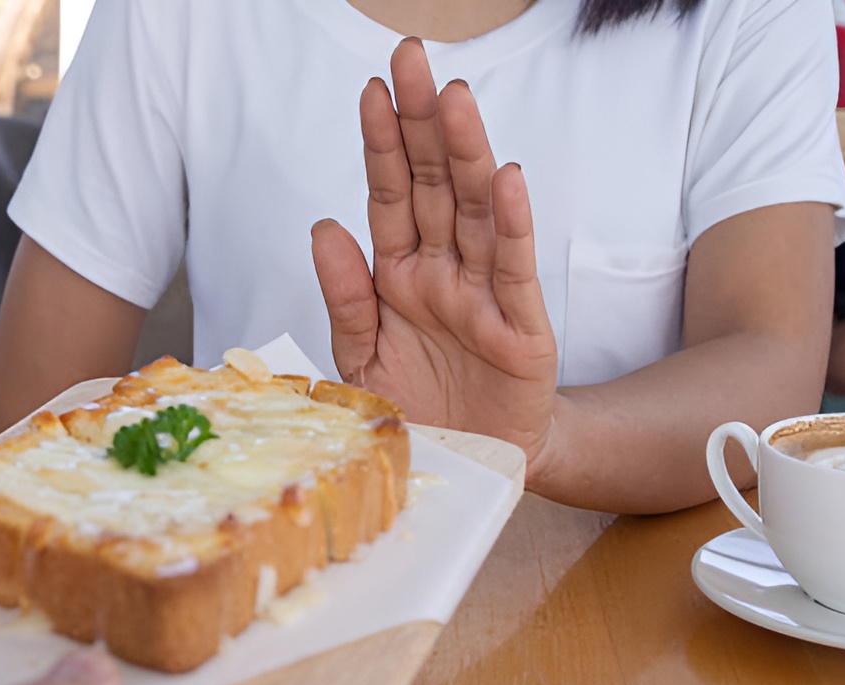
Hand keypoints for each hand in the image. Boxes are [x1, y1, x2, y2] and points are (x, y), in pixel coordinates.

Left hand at [311, 38, 558, 465]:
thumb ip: (344, 296)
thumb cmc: (419, 409)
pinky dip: (512, 225)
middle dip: (421, 123)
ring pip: (475, 212)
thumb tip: (322, 225)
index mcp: (398, 275)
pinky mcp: (522, 329)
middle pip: (434, 185)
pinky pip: (513, 270)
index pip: (390, 196)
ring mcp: (483, 295)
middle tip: (413, 59)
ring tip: (454, 101)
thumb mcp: (361, 357)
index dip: (381, 145)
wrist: (469, 465)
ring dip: (466, 154)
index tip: (371, 89)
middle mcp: (441, 272)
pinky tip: (507, 178)